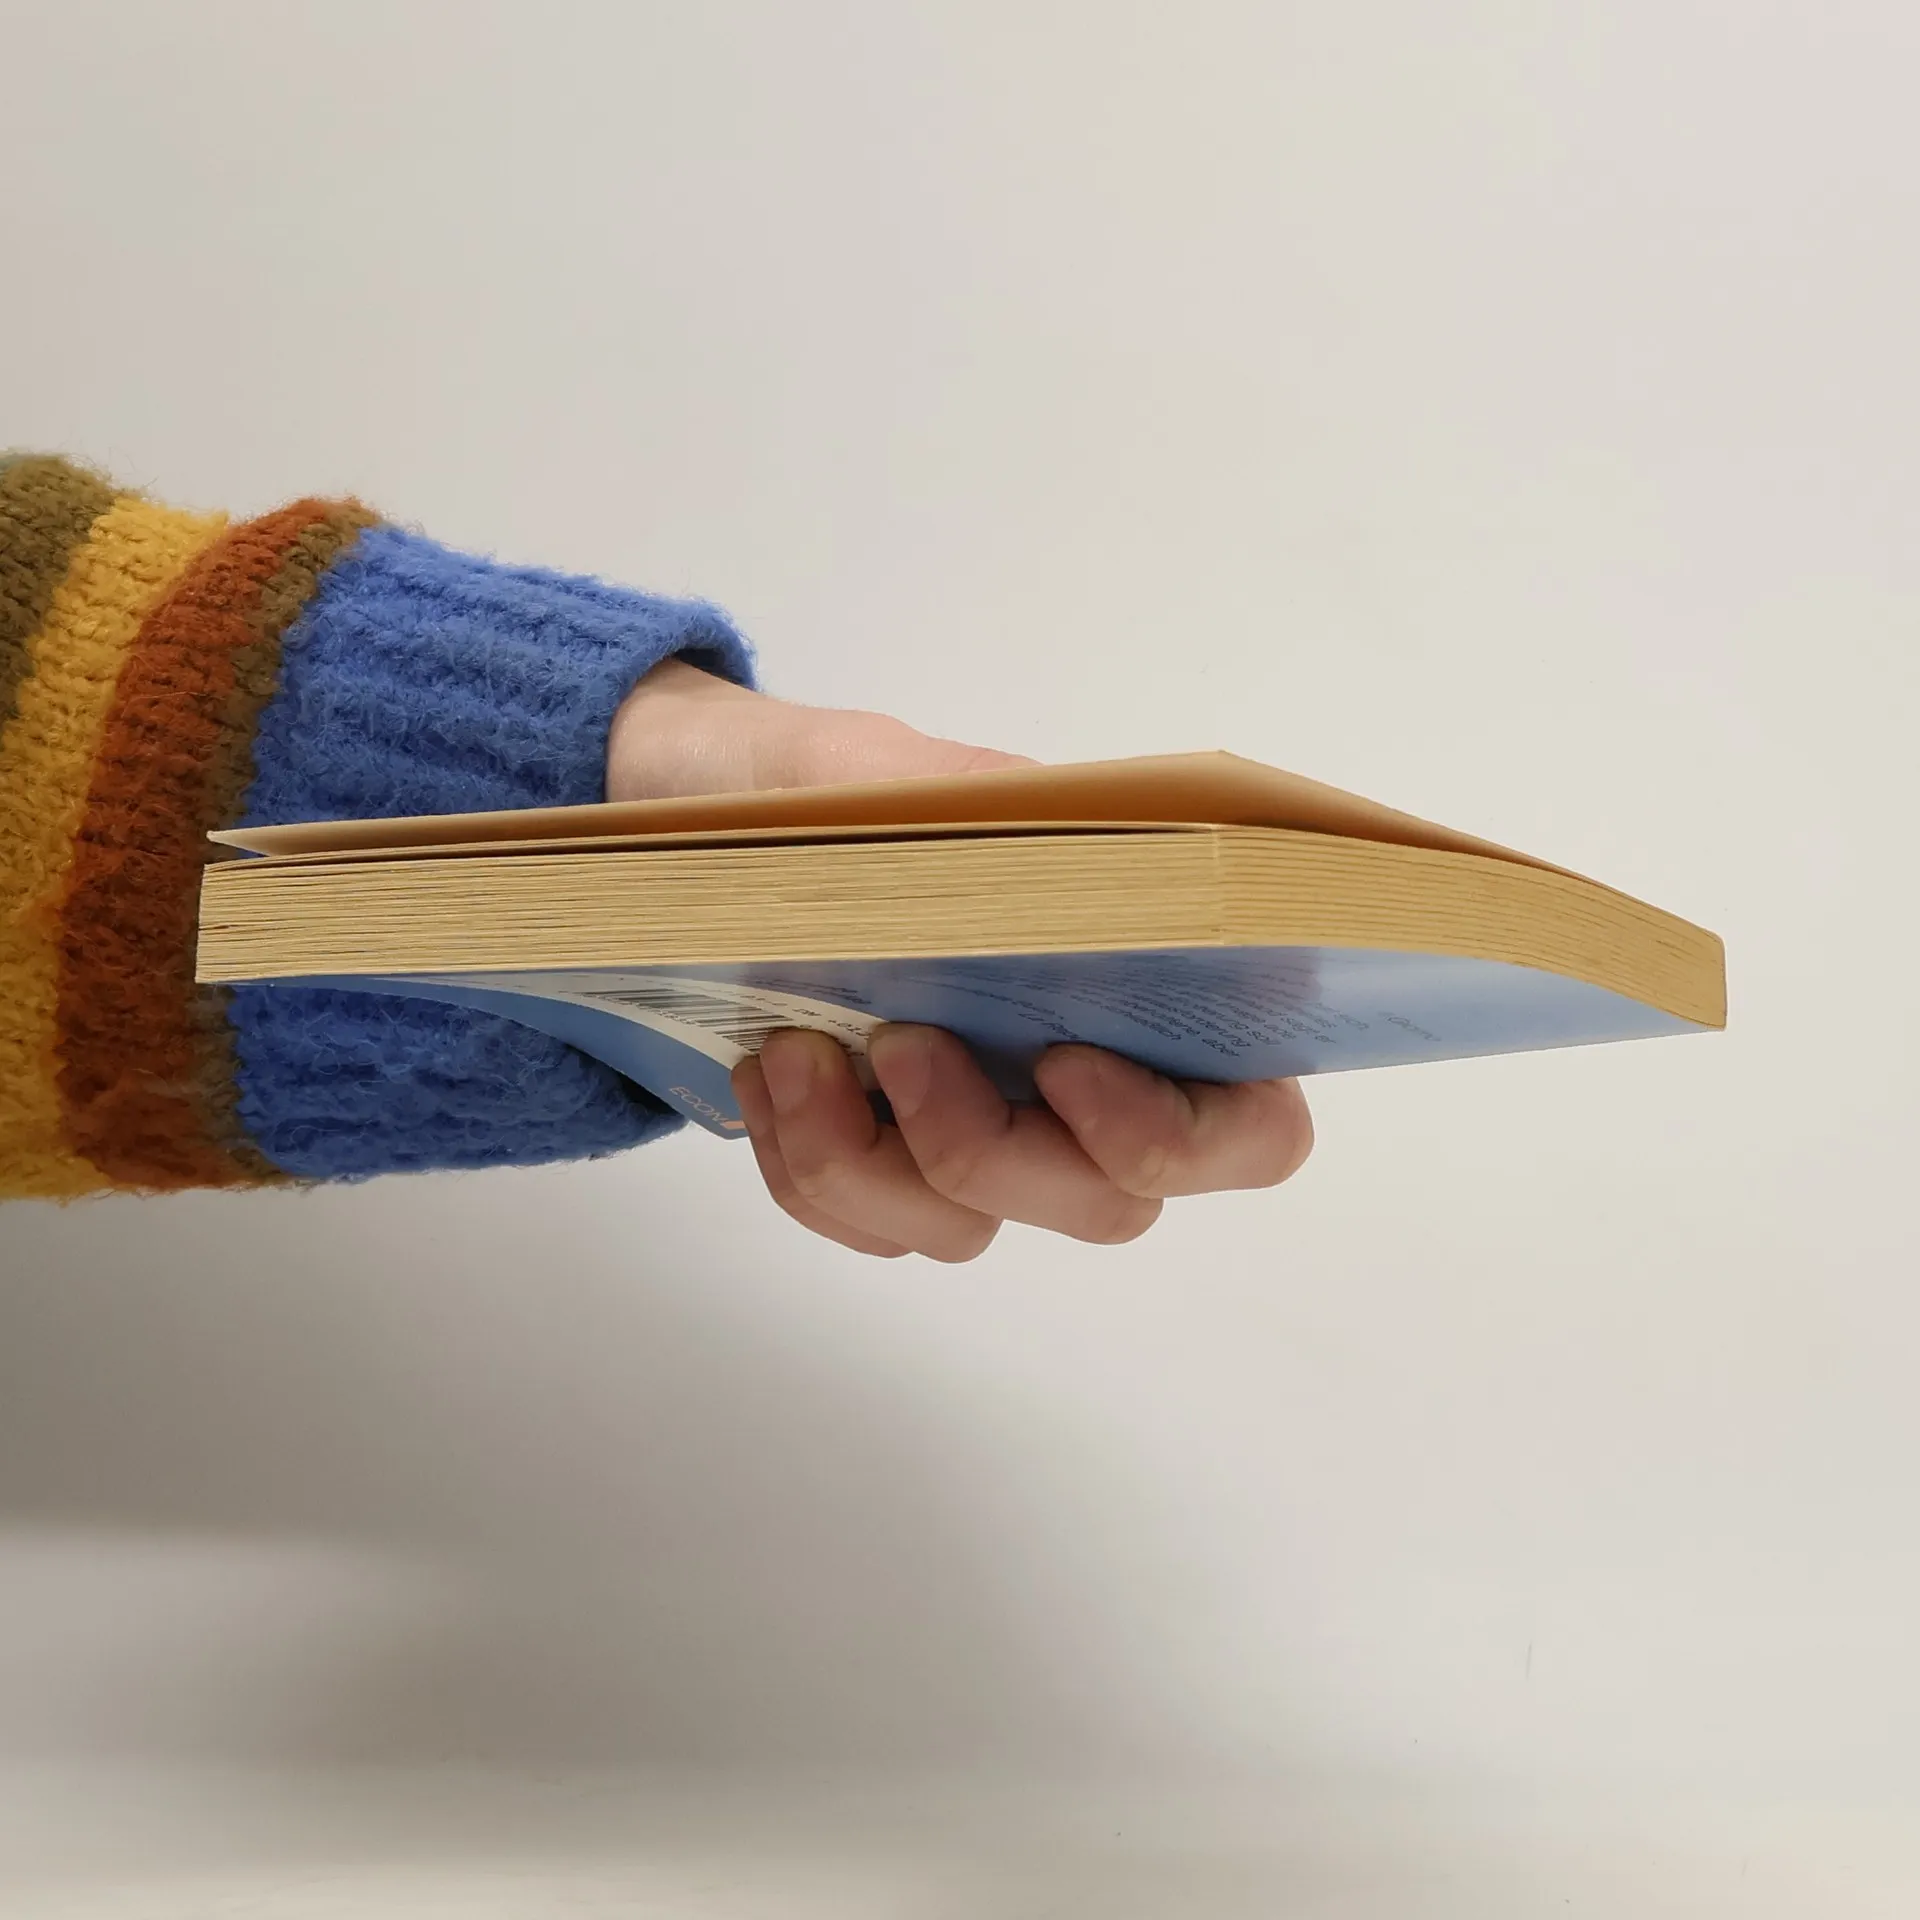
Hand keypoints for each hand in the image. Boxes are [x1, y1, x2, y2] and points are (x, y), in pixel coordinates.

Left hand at [609, 661, 1313, 1259]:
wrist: (701, 826)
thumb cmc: (821, 794)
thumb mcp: (883, 771)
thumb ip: (967, 803)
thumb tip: (1041, 851)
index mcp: (1150, 982)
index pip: (1248, 1126)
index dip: (1175, 1133)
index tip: (1063, 1058)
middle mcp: (1092, 1084)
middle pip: (1106, 1205)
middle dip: (987, 1148)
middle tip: (897, 1043)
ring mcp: (996, 1140)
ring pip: (970, 1229)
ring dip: (867, 1158)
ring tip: (792, 1047)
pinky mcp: (899, 1178)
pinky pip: (875, 1227)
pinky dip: (812, 1170)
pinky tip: (771, 1078)